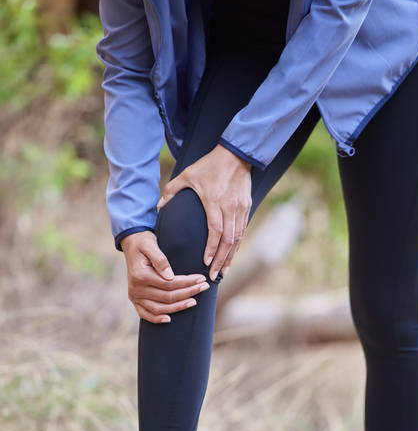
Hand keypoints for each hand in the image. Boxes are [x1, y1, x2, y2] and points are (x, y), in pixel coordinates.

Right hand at [121, 231, 209, 322]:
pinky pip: (145, 314)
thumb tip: (170, 275)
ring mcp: (134, 296)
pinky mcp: (135, 300)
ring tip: (194, 301)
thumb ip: (160, 259)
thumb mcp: (150, 244)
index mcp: (140, 276)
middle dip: (188, 293)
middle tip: (204, 287)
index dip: (187, 283)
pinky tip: (169, 319)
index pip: (169, 284)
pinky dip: (156, 319)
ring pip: (159, 308)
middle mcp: (136, 289)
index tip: (201, 279)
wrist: (131, 245)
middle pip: (167, 297)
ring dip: (178, 307)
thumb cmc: (143, 243)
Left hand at [158, 145, 251, 280]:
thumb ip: (171, 191)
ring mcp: (240, 208)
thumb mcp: (187, 175)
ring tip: (224, 271)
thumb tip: (158, 206)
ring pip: (237, 238)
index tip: (206, 263)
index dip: (211, 248)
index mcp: (214, 200)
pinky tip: (232, 255)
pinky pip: (242, 230)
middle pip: (228, 240)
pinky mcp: (247, 207)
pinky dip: (237, 245)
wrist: (235, 154)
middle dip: (222, 260)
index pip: (215, 230)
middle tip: (215, 276)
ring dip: (231, 256)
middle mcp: (229, 206)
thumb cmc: (209, 165)